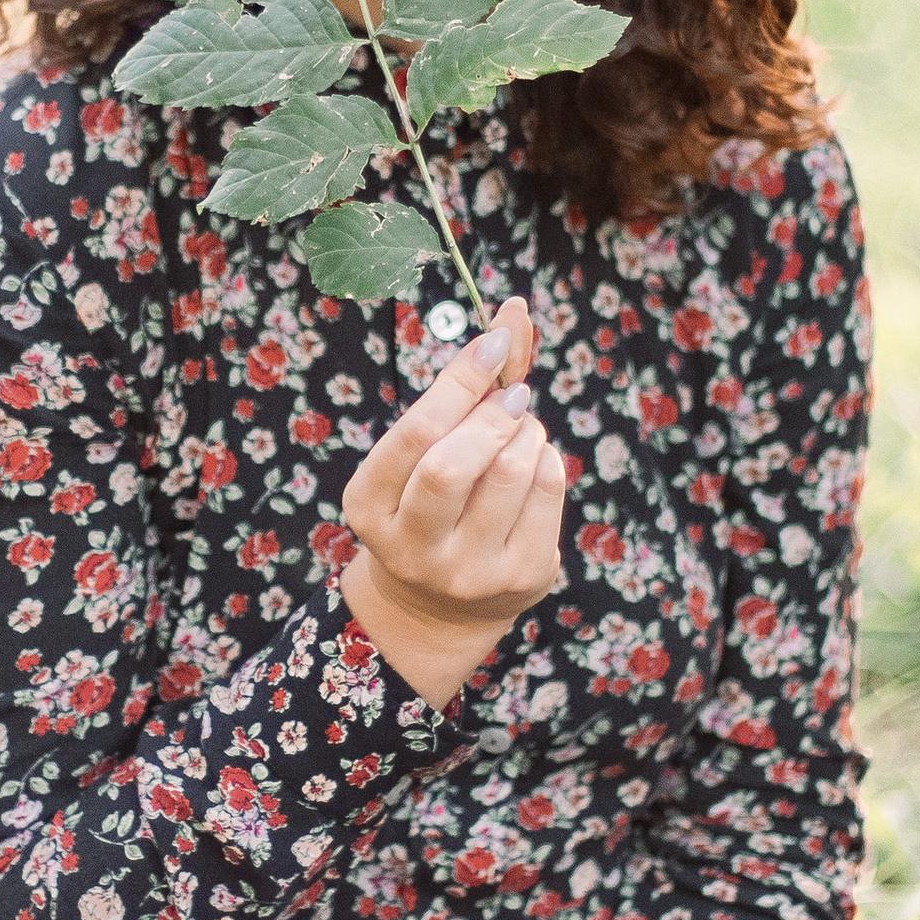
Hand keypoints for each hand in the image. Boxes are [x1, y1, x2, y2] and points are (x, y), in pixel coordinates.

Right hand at [339, 297, 565, 708]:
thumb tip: (513, 313)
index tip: (495, 340)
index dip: (460, 380)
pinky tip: (535, 462)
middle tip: (512, 394)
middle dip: (494, 413)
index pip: (416, 435)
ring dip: (527, 431)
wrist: (438, 606)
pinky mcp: (522, 579)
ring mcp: (468, 571)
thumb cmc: (429, 501)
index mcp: (370, 507)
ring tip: (521, 429)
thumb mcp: (422, 451)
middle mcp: (413, 547)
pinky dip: (548, 459)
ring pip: (511, 474)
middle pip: (455, 466)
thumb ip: (459, 390)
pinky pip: (549, 494)